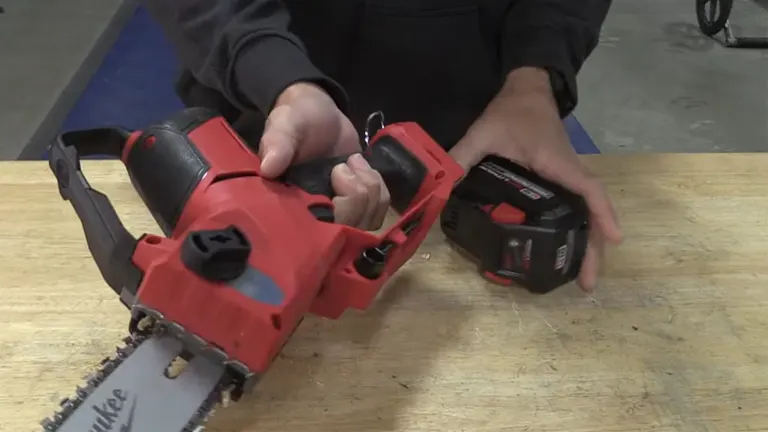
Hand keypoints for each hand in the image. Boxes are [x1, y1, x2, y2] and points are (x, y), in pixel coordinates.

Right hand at [259, 82, 389, 228]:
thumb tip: (268, 168)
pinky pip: (378, 212)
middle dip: (357, 196)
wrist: (318, 113)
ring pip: (367, 223)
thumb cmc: (295, 119)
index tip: (337, 171)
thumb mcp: (283, 125)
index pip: (319, 232)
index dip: (339, 209)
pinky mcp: (357, 206)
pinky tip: (364, 169)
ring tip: (354, 163)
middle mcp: (315, 216)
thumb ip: (277, 144)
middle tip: (345, 165)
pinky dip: (379, 190)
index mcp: (292, 206)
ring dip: (370, 190)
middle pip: (349, 229)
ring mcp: (338, 213)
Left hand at [449, 68, 621, 291]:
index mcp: (557, 163)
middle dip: (594, 247)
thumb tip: (441, 186)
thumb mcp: (482, 132)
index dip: (602, 214)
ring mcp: (567, 177)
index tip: (615, 240)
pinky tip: (565, 249)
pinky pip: (575, 207)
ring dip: (588, 242)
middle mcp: (569, 173)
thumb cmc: (511, 111)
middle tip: (588, 284)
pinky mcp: (560, 179)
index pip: (588, 190)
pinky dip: (577, 229)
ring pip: (586, 213)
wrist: (527, 89)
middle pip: (591, 212)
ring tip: (581, 276)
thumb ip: (461, 157)